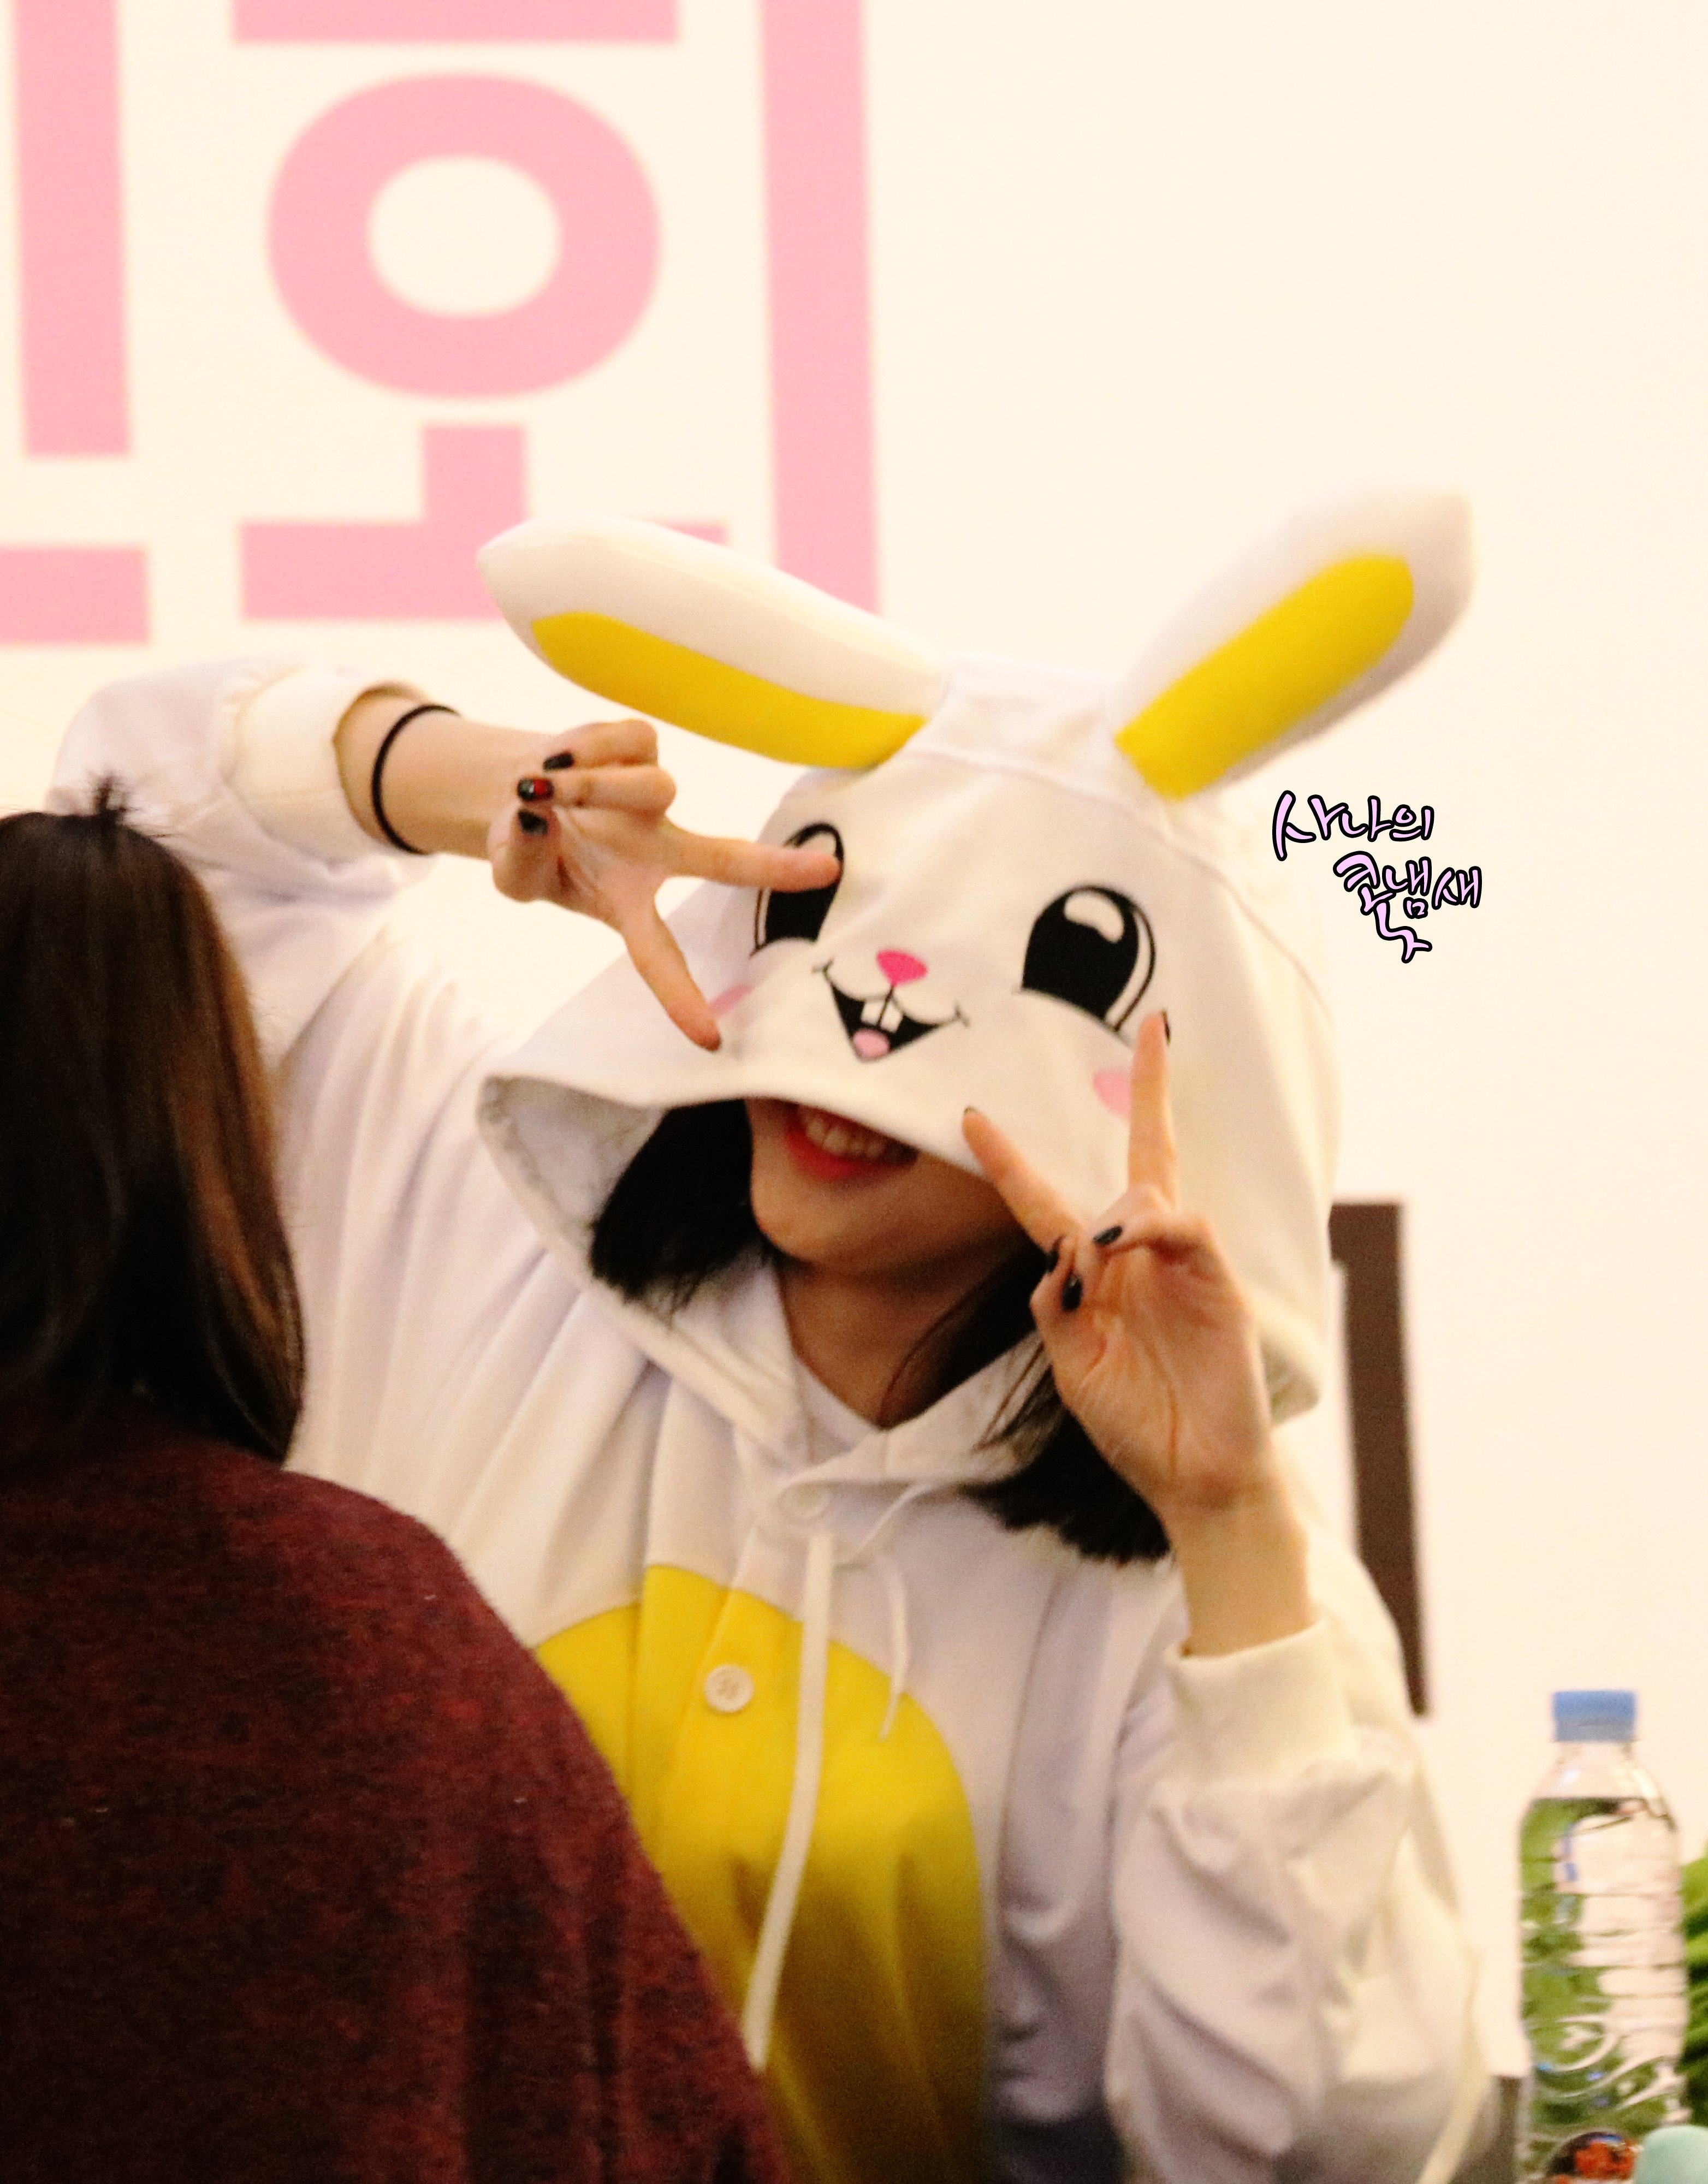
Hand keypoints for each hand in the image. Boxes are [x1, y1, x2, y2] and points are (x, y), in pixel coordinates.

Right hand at [489, 716, 837, 1050]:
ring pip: (655, 789)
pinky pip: (630, 742)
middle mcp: (657, 850)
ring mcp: (655, 797)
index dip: (680, 998)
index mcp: (630, 900)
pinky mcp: (643, 747)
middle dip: (773, 867)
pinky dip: (587, 748)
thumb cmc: (533, 848)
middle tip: (826, 873)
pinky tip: (559, 760)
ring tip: (544, 790)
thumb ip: (519, 859)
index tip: (711, 1040)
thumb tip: (535, 816)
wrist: (522, 787)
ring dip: (595, 788)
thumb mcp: (515, 873)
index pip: (660, 958)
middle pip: (724, 860)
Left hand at [963, 1014, 1310, 1652]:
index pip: (1047, 1202)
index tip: (970, 1115)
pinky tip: (1124, 1243)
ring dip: (1115, 1214)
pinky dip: (1153, 1227)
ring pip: (1148, 1193)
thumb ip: (1056, 1305)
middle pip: (1141, 1154)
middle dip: (1151, 1089)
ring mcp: (1183, 1266)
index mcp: (1095, 1274)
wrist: (1191, 1478)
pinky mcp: (1219, 1284)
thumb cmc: (1134, 1422)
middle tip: (1152, 1024)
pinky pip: (1187, 1229)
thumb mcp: (1071, 1364)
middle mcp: (1140, 1257)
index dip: (1010, 1161)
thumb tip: (1063, 1249)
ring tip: (1100, 1257)